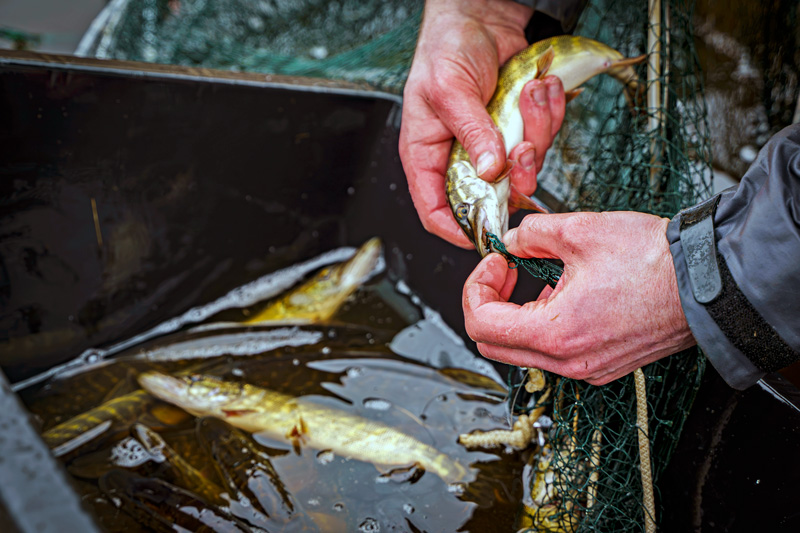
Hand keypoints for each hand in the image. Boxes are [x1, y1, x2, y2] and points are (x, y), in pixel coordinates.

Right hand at [399, 0, 565, 246]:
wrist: (483, 14)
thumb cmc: (448, 47)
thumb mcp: (450, 89)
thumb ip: (471, 133)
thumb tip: (489, 172)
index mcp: (428, 154)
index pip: (435, 210)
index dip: (458, 228)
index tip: (486, 232)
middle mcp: (461, 156)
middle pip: (491, 196)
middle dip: (516, 174)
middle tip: (522, 147)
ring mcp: (494, 144)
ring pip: (525, 167)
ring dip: (536, 130)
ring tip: (528, 92)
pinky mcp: (520, 129)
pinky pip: (544, 138)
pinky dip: (549, 112)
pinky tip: (539, 85)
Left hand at [462, 211, 696, 384]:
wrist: (709, 284)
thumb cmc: (656, 262)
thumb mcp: (580, 231)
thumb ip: (531, 234)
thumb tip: (511, 241)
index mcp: (557, 335)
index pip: (480, 324)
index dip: (476, 287)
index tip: (494, 262)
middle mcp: (569, 363)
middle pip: (493, 345)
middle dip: (489, 303)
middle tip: (506, 269)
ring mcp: (587, 369)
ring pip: (522, 351)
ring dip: (516, 314)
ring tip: (537, 277)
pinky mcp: (602, 366)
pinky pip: (552, 353)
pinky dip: (543, 325)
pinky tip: (562, 293)